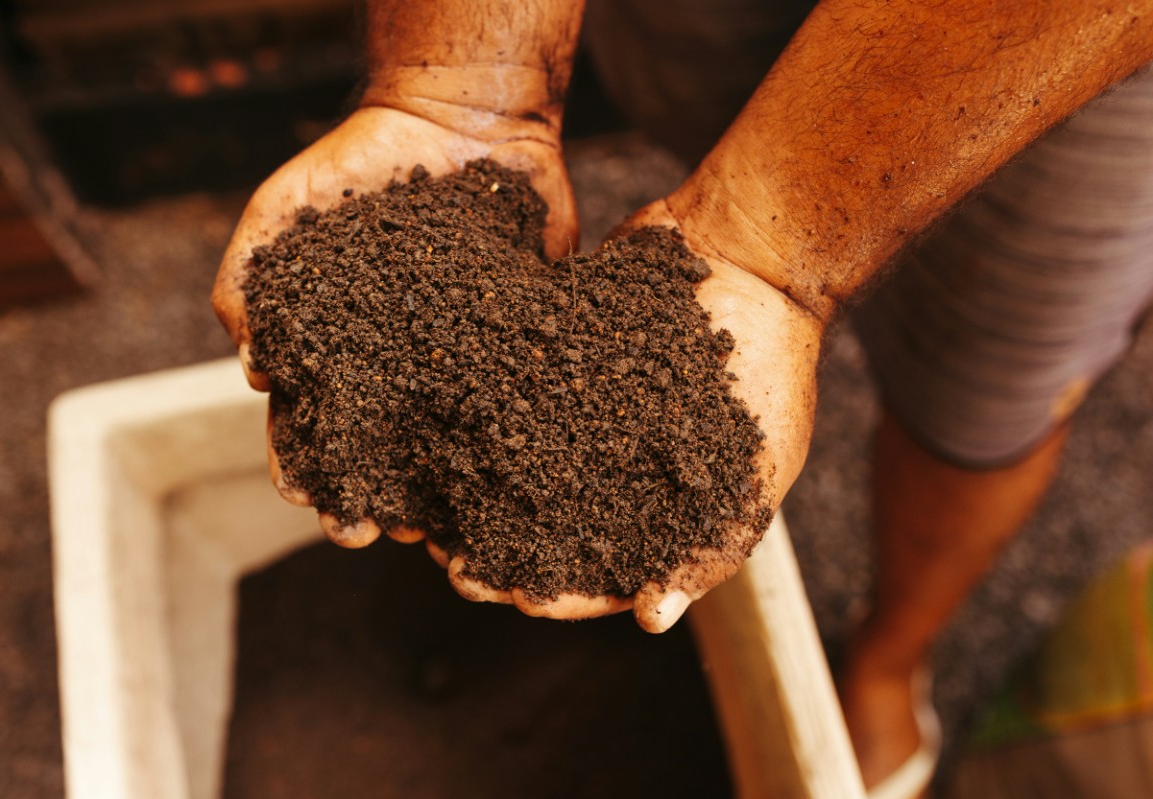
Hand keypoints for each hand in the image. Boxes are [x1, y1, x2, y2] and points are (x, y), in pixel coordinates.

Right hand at [212, 103, 577, 558]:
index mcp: (336, 348)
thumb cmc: (357, 164)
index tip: (307, 499)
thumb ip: (248, 274)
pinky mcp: (516, 345)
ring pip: (445, 445)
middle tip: (367, 534)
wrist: (457, 118)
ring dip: (432, 492)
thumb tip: (251, 364)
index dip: (303, 467)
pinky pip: (513, 406)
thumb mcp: (285, 208)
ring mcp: (457, 360)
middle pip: (376, 452)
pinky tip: (502, 480)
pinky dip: (507, 444)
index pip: (308, 424)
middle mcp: (395, 367)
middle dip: (365, 499)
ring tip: (431, 530)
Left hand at [448, 200, 825, 631]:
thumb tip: (655, 620)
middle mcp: (616, 468)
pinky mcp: (557, 366)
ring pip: (515, 473)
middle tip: (458, 569)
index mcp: (662, 506)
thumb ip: (711, 544)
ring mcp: (584, 417)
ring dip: (475, 501)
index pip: (605, 574)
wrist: (750, 258)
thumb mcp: (758, 465)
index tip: (523, 601)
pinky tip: (443, 438)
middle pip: (548, 531)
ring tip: (432, 521)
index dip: (563, 595)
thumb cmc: (769, 367)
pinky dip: (478, 426)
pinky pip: (509, 406)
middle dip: (503, 555)